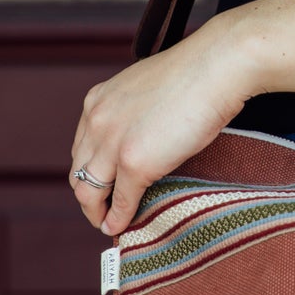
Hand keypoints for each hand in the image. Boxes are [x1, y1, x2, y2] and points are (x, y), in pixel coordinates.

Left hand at [69, 17, 256, 236]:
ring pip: (88, 191)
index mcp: (97, 101)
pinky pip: (120, 201)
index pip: (81, 147)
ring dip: (96, 213)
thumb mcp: (146, 88)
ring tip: (108, 224)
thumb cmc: (195, 73)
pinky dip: (118, 219)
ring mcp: (113, 143)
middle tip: (101, 211)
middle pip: (78, 172)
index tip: (101, 184)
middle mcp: (97, 121)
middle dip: (88, 196)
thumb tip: (141, 136)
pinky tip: (121, 227)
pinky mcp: (134, 163)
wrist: (216, 67)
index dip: (89, 171)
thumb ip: (132, 112)